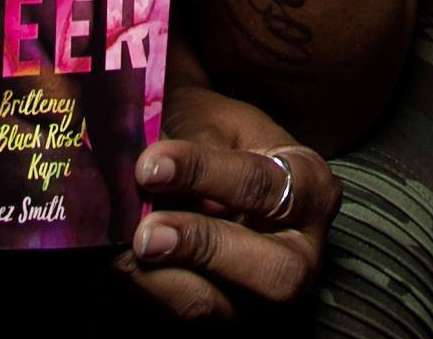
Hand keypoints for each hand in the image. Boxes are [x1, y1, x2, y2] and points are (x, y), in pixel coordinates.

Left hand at [118, 84, 338, 319]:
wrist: (206, 151)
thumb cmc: (217, 132)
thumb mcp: (214, 121)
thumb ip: (191, 147)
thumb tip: (143, 169)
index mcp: (311, 187)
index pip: (263, 187)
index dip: (204, 175)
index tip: (149, 164)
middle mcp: (301, 251)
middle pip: (273, 271)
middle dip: (204, 248)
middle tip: (146, 231)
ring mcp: (261, 291)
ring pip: (221, 304)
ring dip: (165, 277)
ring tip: (126, 245)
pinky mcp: (223, 311)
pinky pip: (184, 312)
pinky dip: (148, 286)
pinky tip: (121, 257)